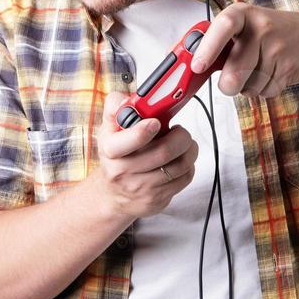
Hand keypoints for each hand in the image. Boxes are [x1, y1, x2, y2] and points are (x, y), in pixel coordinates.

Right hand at [95, 92, 199, 218]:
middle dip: (180, 136)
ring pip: (179, 166)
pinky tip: (181, 160)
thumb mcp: (108, 128)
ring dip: (189, 150)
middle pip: (164, 152)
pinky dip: (189, 165)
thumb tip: (128, 98)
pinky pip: (184, 179)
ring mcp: (140, 188)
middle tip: (180, 131)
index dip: (145, 131)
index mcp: (110, 149)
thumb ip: (115, 106)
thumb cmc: (116, 155)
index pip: (128, 141)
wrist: (112, 194)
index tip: (156, 123)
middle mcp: (123, 171)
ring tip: (185, 143)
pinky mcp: (156, 200)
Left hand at [189, 3, 298, 97]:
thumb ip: (218, 43)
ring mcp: (277, 47)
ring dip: (249, 87)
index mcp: (242, 13)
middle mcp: (261, 27)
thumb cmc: (267, 34)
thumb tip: (191, 67)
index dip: (208, 48)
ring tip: (259, 69)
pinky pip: (265, 91)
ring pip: (249, 87)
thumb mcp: (243, 27)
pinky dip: (264, 90)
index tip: (197, 67)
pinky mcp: (289, 67)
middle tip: (231, 82)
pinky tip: (272, 73)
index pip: (224, 26)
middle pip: (234, 72)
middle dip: (228, 85)